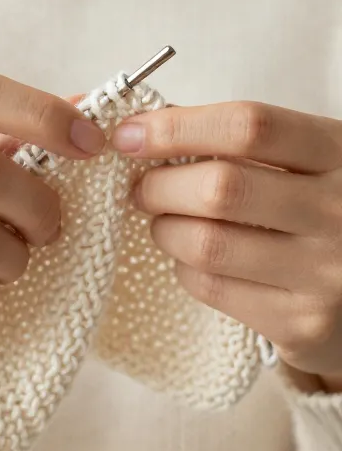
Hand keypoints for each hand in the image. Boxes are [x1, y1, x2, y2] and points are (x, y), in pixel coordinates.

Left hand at [112, 101, 341, 388]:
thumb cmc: (323, 212)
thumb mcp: (307, 161)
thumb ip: (242, 142)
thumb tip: (148, 126)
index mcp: (340, 153)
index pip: (249, 127)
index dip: (178, 127)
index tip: (130, 134)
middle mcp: (340, 211)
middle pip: (220, 188)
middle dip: (158, 186)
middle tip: (141, 189)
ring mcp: (324, 273)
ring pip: (207, 244)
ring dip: (165, 230)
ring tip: (165, 223)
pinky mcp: (303, 324)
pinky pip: (213, 288)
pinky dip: (185, 269)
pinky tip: (193, 259)